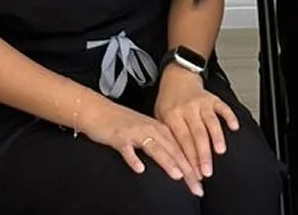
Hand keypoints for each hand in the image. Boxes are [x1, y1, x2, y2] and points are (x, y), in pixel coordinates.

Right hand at [81, 96, 203, 196]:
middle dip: (186, 169)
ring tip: (178, 175)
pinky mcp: (118, 137)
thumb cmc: (121, 123)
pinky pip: (127, 149)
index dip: (192, 165)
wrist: (97, 110)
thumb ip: (159, 143)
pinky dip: (133, 159)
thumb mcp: (144, 130)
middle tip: (196, 186)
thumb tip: (176, 161)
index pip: (180, 147)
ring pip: (154, 147)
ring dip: (167, 161)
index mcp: (158, 127)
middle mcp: (149, 128)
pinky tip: (139, 169)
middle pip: (172, 149)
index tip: (201, 182)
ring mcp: (134, 132)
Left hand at [154, 67, 239, 181]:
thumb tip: (175, 161)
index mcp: (172, 115)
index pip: (182, 140)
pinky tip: (234, 127)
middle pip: (197, 134)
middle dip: (203, 155)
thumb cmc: (169, 101)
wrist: (177, 77)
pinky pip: (223, 107)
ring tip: (220, 151)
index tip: (193, 174)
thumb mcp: (160, 117)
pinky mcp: (212, 98)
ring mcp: (201, 102)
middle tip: (207, 171)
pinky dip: (229, 116)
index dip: (188, 159)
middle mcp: (187, 108)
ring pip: (211, 121)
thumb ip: (168, 136)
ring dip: (216, 137)